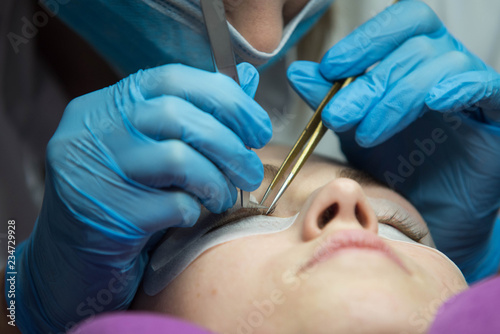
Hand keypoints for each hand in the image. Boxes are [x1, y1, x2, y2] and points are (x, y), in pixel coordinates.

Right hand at [14, 63, 271, 332]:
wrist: (72, 265)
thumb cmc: (123, 201)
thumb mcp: (153, 152)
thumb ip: (195, 116)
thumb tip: (247, 80)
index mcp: (106, 105)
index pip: (173, 79)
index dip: (226, 99)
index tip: (258, 128)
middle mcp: (92, 130)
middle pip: (177, 115)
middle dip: (229, 144)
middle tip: (250, 171)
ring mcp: (93, 171)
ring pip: (177, 158)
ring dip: (216, 181)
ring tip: (224, 198)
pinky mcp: (104, 214)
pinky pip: (172, 204)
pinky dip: (194, 211)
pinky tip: (191, 217)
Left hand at [287, 0, 499, 280]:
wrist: (427, 215)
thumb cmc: (395, 168)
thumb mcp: (354, 129)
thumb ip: (330, 99)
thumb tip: (299, 72)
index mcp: (413, 60)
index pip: (396, 25)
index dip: (363, 41)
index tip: (329, 68)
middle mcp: (444, 65)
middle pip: (412, 47)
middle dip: (368, 83)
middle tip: (337, 116)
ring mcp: (472, 89)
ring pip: (441, 65)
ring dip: (397, 97)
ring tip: (367, 134)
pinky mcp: (496, 117)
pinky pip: (488, 86)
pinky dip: (460, 86)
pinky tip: (434, 101)